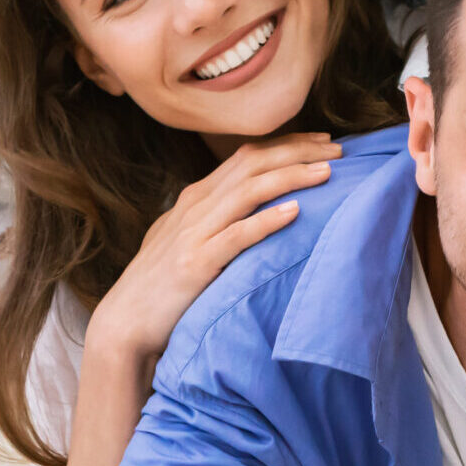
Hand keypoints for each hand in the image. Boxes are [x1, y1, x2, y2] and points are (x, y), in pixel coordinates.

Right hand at [84, 135, 340, 362]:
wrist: (125, 322)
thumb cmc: (162, 285)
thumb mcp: (187, 239)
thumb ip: (216, 219)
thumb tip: (257, 209)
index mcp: (197, 197)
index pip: (247, 157)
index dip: (288, 145)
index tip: (324, 143)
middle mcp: (196, 206)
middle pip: (253, 164)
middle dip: (298, 152)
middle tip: (340, 152)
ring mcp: (194, 233)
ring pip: (248, 191)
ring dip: (290, 177)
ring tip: (327, 173)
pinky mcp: (195, 263)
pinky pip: (236, 235)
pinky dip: (266, 220)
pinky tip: (295, 211)